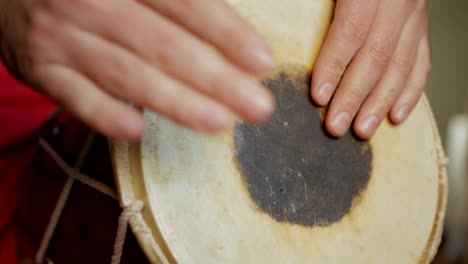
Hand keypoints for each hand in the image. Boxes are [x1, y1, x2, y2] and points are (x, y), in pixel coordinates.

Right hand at [0, 0, 274, 140]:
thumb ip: (172, 1)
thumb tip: (229, 29)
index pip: (184, 1)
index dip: (225, 32)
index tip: (262, 61)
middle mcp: (90, 1)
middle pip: (162, 44)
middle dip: (215, 78)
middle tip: (257, 106)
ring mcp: (62, 37)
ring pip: (127, 75)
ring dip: (176, 102)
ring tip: (220, 123)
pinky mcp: (41, 70)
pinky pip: (75, 98)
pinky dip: (106, 116)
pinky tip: (138, 132)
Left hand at [311, 0, 430, 138]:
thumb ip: (309, 0)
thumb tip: (266, 20)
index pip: (351, 30)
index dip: (334, 66)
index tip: (318, 95)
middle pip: (377, 55)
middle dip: (354, 95)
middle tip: (336, 125)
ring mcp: (415, 13)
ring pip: (401, 64)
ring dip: (380, 102)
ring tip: (362, 130)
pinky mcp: (421, 25)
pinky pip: (421, 61)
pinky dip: (410, 91)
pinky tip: (396, 115)